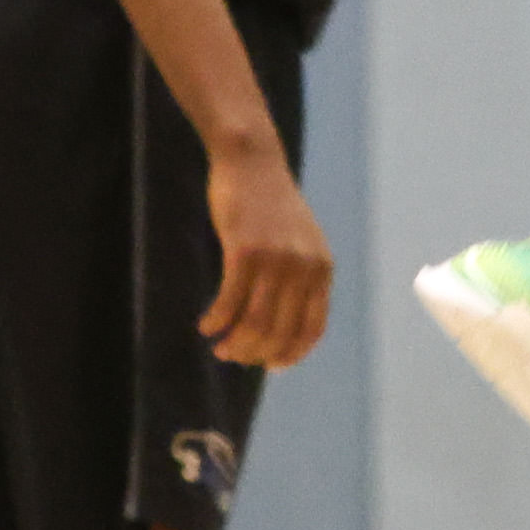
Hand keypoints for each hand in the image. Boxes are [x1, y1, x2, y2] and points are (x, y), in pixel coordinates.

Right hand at [202, 144, 333, 368]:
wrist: (254, 164)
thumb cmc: (272, 207)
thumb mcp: (301, 242)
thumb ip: (299, 277)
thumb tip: (282, 323)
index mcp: (322, 269)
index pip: (313, 327)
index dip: (292, 353)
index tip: (271, 365)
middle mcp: (305, 267)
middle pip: (281, 330)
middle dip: (256, 352)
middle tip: (233, 356)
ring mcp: (276, 259)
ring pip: (256, 321)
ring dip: (236, 342)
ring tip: (220, 347)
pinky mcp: (245, 250)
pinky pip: (230, 299)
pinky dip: (217, 319)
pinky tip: (207, 325)